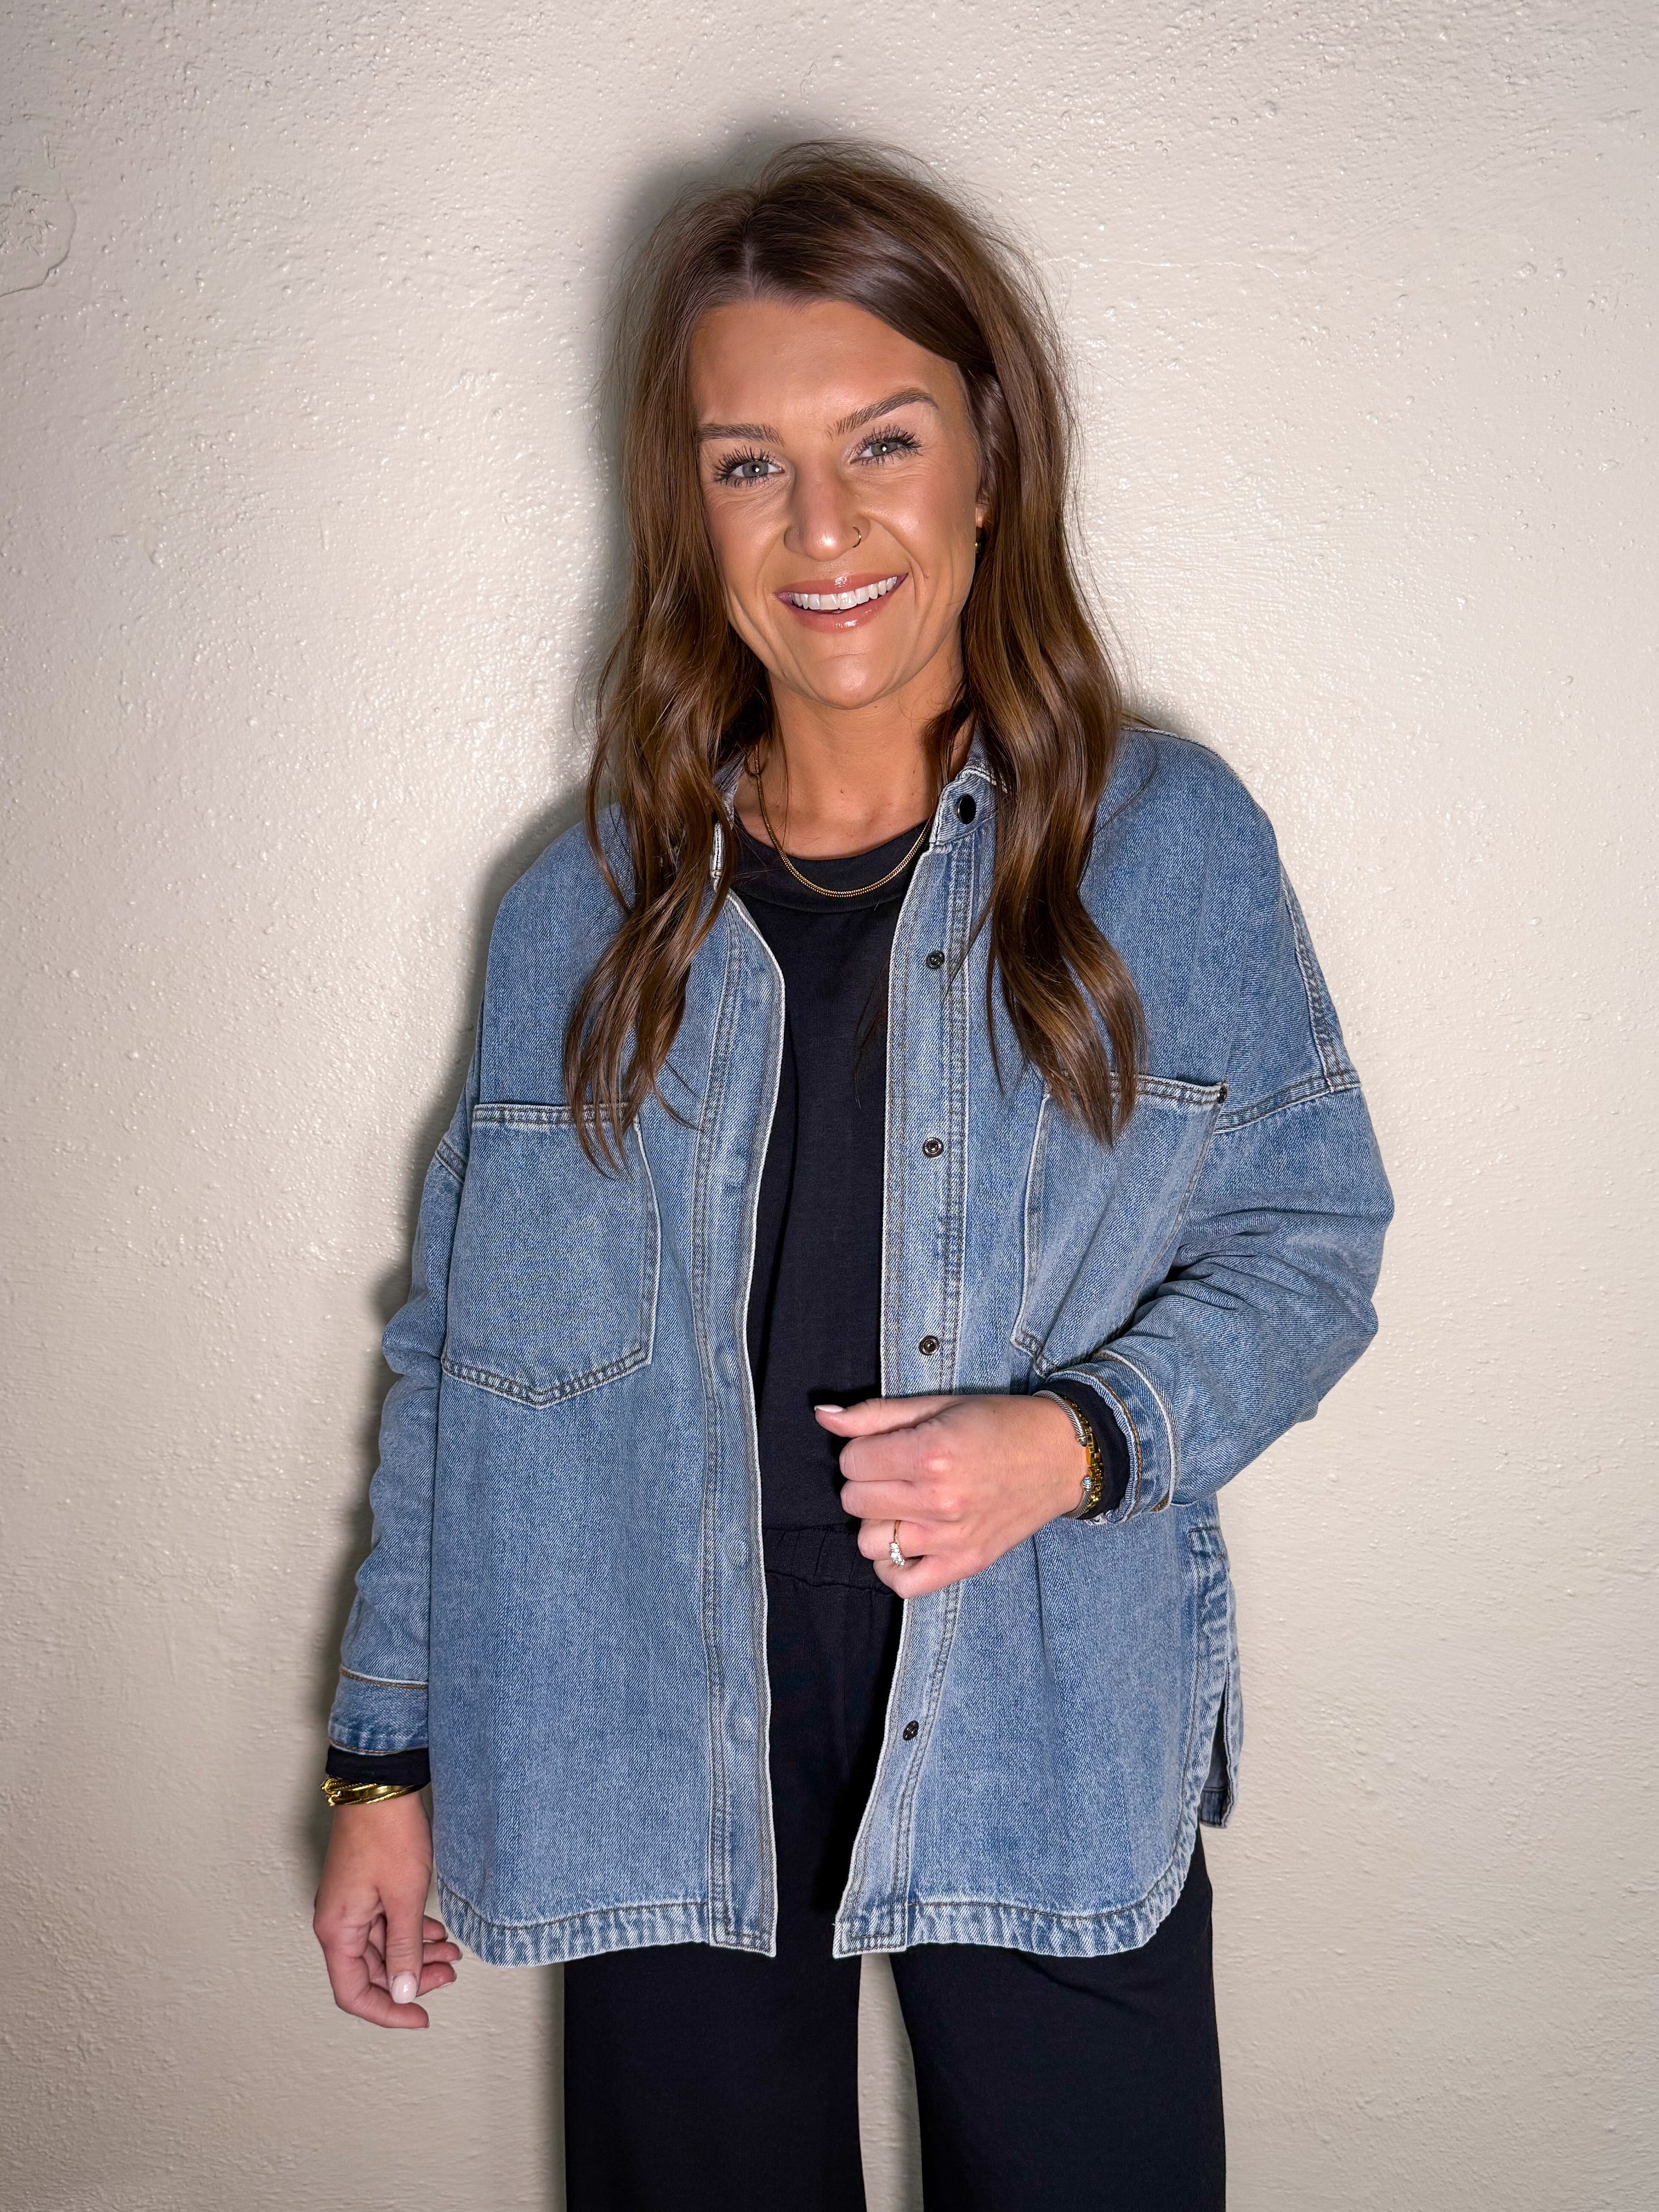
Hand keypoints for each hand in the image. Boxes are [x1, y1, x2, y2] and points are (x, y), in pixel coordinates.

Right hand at [313, 1791, 459, 2027]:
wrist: (381, 1785)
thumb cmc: (386, 1832)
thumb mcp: (403, 1897)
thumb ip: (405, 1949)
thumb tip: (404, 1991)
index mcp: (337, 1930)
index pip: (354, 1992)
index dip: (387, 2011)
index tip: (419, 2017)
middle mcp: (338, 1922)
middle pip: (371, 1971)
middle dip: (411, 1978)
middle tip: (447, 1975)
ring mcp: (351, 1905)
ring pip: (383, 1947)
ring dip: (416, 1954)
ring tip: (451, 1954)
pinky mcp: (365, 1889)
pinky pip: (385, 1924)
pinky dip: (411, 1932)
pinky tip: (436, 1931)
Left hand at [816, 1392, 1085, 1596]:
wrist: (1060, 1454)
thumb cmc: (997, 1423)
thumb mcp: (937, 1405)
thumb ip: (874, 1414)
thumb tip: (822, 1415)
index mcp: (930, 1453)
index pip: (851, 1461)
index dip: (862, 1450)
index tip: (886, 1446)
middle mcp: (938, 1500)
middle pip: (854, 1501)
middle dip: (866, 1482)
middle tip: (896, 1471)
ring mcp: (951, 1538)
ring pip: (868, 1542)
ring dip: (877, 1521)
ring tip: (903, 1503)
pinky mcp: (965, 1563)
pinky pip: (902, 1584)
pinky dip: (892, 1566)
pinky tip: (904, 1540)